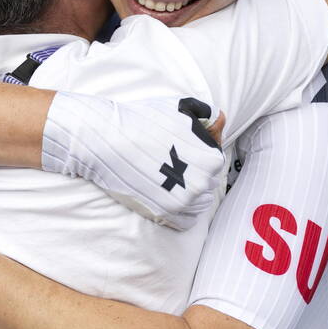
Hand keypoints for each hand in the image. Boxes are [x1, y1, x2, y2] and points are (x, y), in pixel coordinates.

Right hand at [41, 93, 226, 229]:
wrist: (106, 138)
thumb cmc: (142, 119)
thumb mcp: (180, 107)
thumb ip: (207, 114)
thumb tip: (222, 119)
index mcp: (210, 158)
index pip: (214, 164)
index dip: (198, 157)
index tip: (180, 152)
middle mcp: (202, 182)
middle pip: (207, 184)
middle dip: (194, 175)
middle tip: (170, 165)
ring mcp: (183, 201)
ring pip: (199, 204)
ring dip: (188, 194)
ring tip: (167, 181)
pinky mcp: (164, 215)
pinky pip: (186, 221)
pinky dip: (179, 212)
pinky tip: (165, 196)